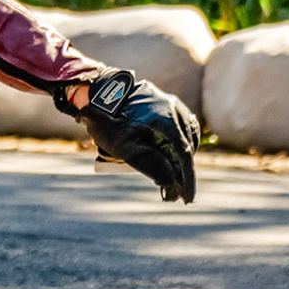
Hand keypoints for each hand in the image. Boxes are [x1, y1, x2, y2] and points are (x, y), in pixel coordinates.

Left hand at [74, 68, 198, 203]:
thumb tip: (170, 182)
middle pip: (185, 150)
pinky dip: (179, 145)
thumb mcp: (123, 146)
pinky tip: (175, 156)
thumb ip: (147, 164)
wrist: (101, 91)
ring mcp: (174, 107)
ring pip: (185, 140)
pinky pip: (181, 129)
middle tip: (178, 195)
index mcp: (168, 123)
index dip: (186, 180)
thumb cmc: (108, 120)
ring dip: (181, 161)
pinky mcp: (169, 105)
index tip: (187, 198)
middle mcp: (176, 113)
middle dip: (182, 175)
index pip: (183, 157)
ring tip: (175, 180)